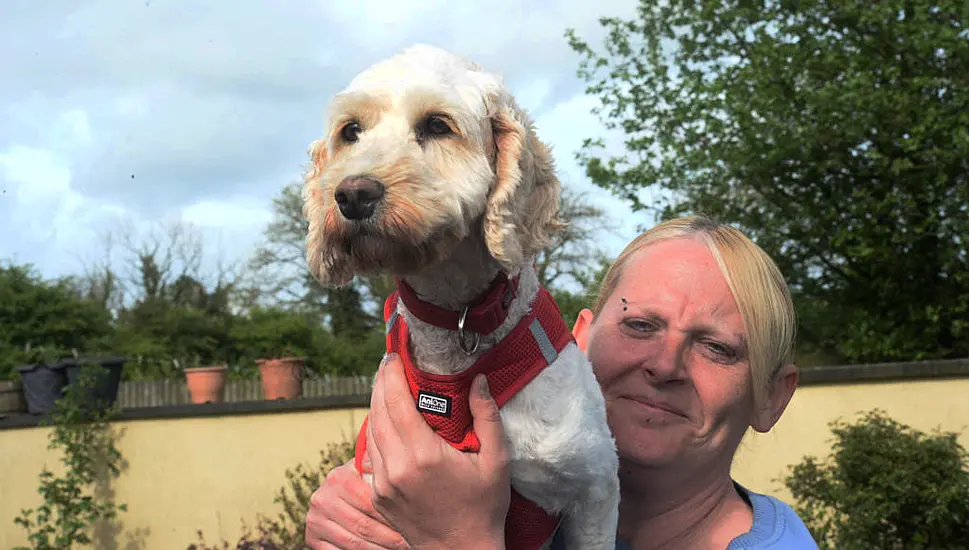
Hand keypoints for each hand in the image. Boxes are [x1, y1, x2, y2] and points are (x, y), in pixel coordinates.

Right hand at [305, 459, 409, 548]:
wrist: (334, 497)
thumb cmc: (360, 482)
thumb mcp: (367, 471)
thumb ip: (379, 468)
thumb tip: (401, 466)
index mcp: (338, 478)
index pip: (371, 503)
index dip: (394, 516)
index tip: (413, 524)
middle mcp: (322, 498)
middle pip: (364, 526)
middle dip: (391, 538)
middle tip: (410, 543)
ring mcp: (315, 520)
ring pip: (354, 543)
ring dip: (380, 549)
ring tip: (400, 549)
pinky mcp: (312, 538)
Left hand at [366, 353, 510, 549]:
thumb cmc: (484, 508)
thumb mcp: (495, 461)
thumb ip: (486, 417)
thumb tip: (478, 381)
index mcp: (424, 455)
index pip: (396, 402)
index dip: (391, 375)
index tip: (393, 356)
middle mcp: (397, 468)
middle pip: (378, 412)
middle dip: (380, 383)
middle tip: (388, 364)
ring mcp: (384, 484)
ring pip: (371, 432)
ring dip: (376, 406)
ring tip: (387, 387)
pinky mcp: (379, 495)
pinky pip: (373, 454)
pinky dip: (377, 432)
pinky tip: (388, 421)